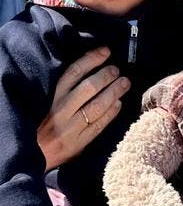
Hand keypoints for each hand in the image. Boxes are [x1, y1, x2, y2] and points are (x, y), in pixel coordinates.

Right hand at [37, 47, 130, 169]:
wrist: (34, 154)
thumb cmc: (44, 125)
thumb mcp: (50, 102)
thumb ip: (69, 90)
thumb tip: (94, 70)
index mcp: (53, 97)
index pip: (74, 72)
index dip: (91, 59)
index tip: (105, 51)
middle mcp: (62, 110)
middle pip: (88, 88)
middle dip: (106, 76)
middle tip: (118, 70)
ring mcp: (71, 127)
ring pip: (97, 106)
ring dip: (114, 92)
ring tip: (125, 83)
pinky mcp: (79, 143)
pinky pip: (99, 125)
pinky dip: (111, 113)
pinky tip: (119, 104)